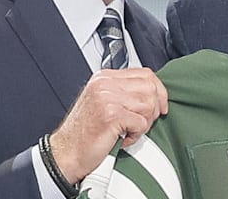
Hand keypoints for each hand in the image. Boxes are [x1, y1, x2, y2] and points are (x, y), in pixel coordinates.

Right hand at [48, 68, 168, 183]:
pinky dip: (136, 135)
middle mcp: (105, 84)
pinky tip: (123, 139)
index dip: (158, 90)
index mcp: (104, 77)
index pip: (145, 73)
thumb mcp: (103, 102)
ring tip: (129, 131)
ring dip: (144, 123)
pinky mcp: (112, 115)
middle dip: (153, 109)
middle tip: (142, 123)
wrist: (66, 153)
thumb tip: (154, 92)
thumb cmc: (84, 133)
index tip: (161, 105)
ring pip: (149, 105)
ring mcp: (108, 98)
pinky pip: (141, 123)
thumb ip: (124, 92)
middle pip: (150, 88)